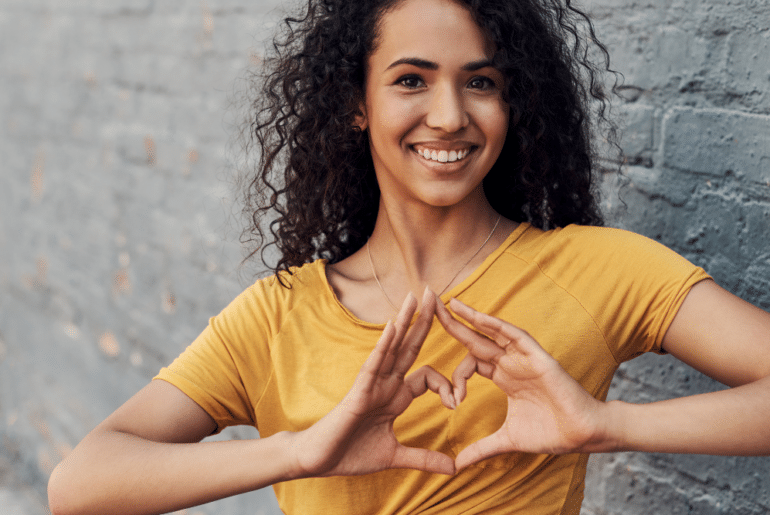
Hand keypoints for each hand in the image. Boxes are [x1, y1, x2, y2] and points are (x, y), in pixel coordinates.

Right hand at [289, 287, 456, 477]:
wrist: (319, 462)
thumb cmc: (350, 454)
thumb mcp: (395, 456)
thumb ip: (424, 459)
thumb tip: (453, 469)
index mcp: (395, 397)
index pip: (427, 377)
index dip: (446, 385)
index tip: (455, 405)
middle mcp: (385, 384)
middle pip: (409, 346)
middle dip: (423, 321)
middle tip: (434, 293)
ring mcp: (371, 385)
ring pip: (391, 347)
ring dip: (404, 321)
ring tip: (415, 296)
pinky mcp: (358, 392)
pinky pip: (373, 364)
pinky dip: (384, 346)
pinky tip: (393, 326)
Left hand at [434, 296, 608, 468]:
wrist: (581, 435)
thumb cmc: (550, 433)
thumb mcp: (507, 440)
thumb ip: (481, 448)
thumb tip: (457, 466)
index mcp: (504, 378)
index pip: (471, 362)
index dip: (456, 377)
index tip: (454, 401)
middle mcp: (511, 363)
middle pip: (475, 339)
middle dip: (453, 324)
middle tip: (430, 307)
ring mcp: (523, 357)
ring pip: (492, 331)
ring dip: (470, 317)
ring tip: (448, 303)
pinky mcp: (537, 356)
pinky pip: (513, 335)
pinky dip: (495, 325)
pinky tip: (477, 316)